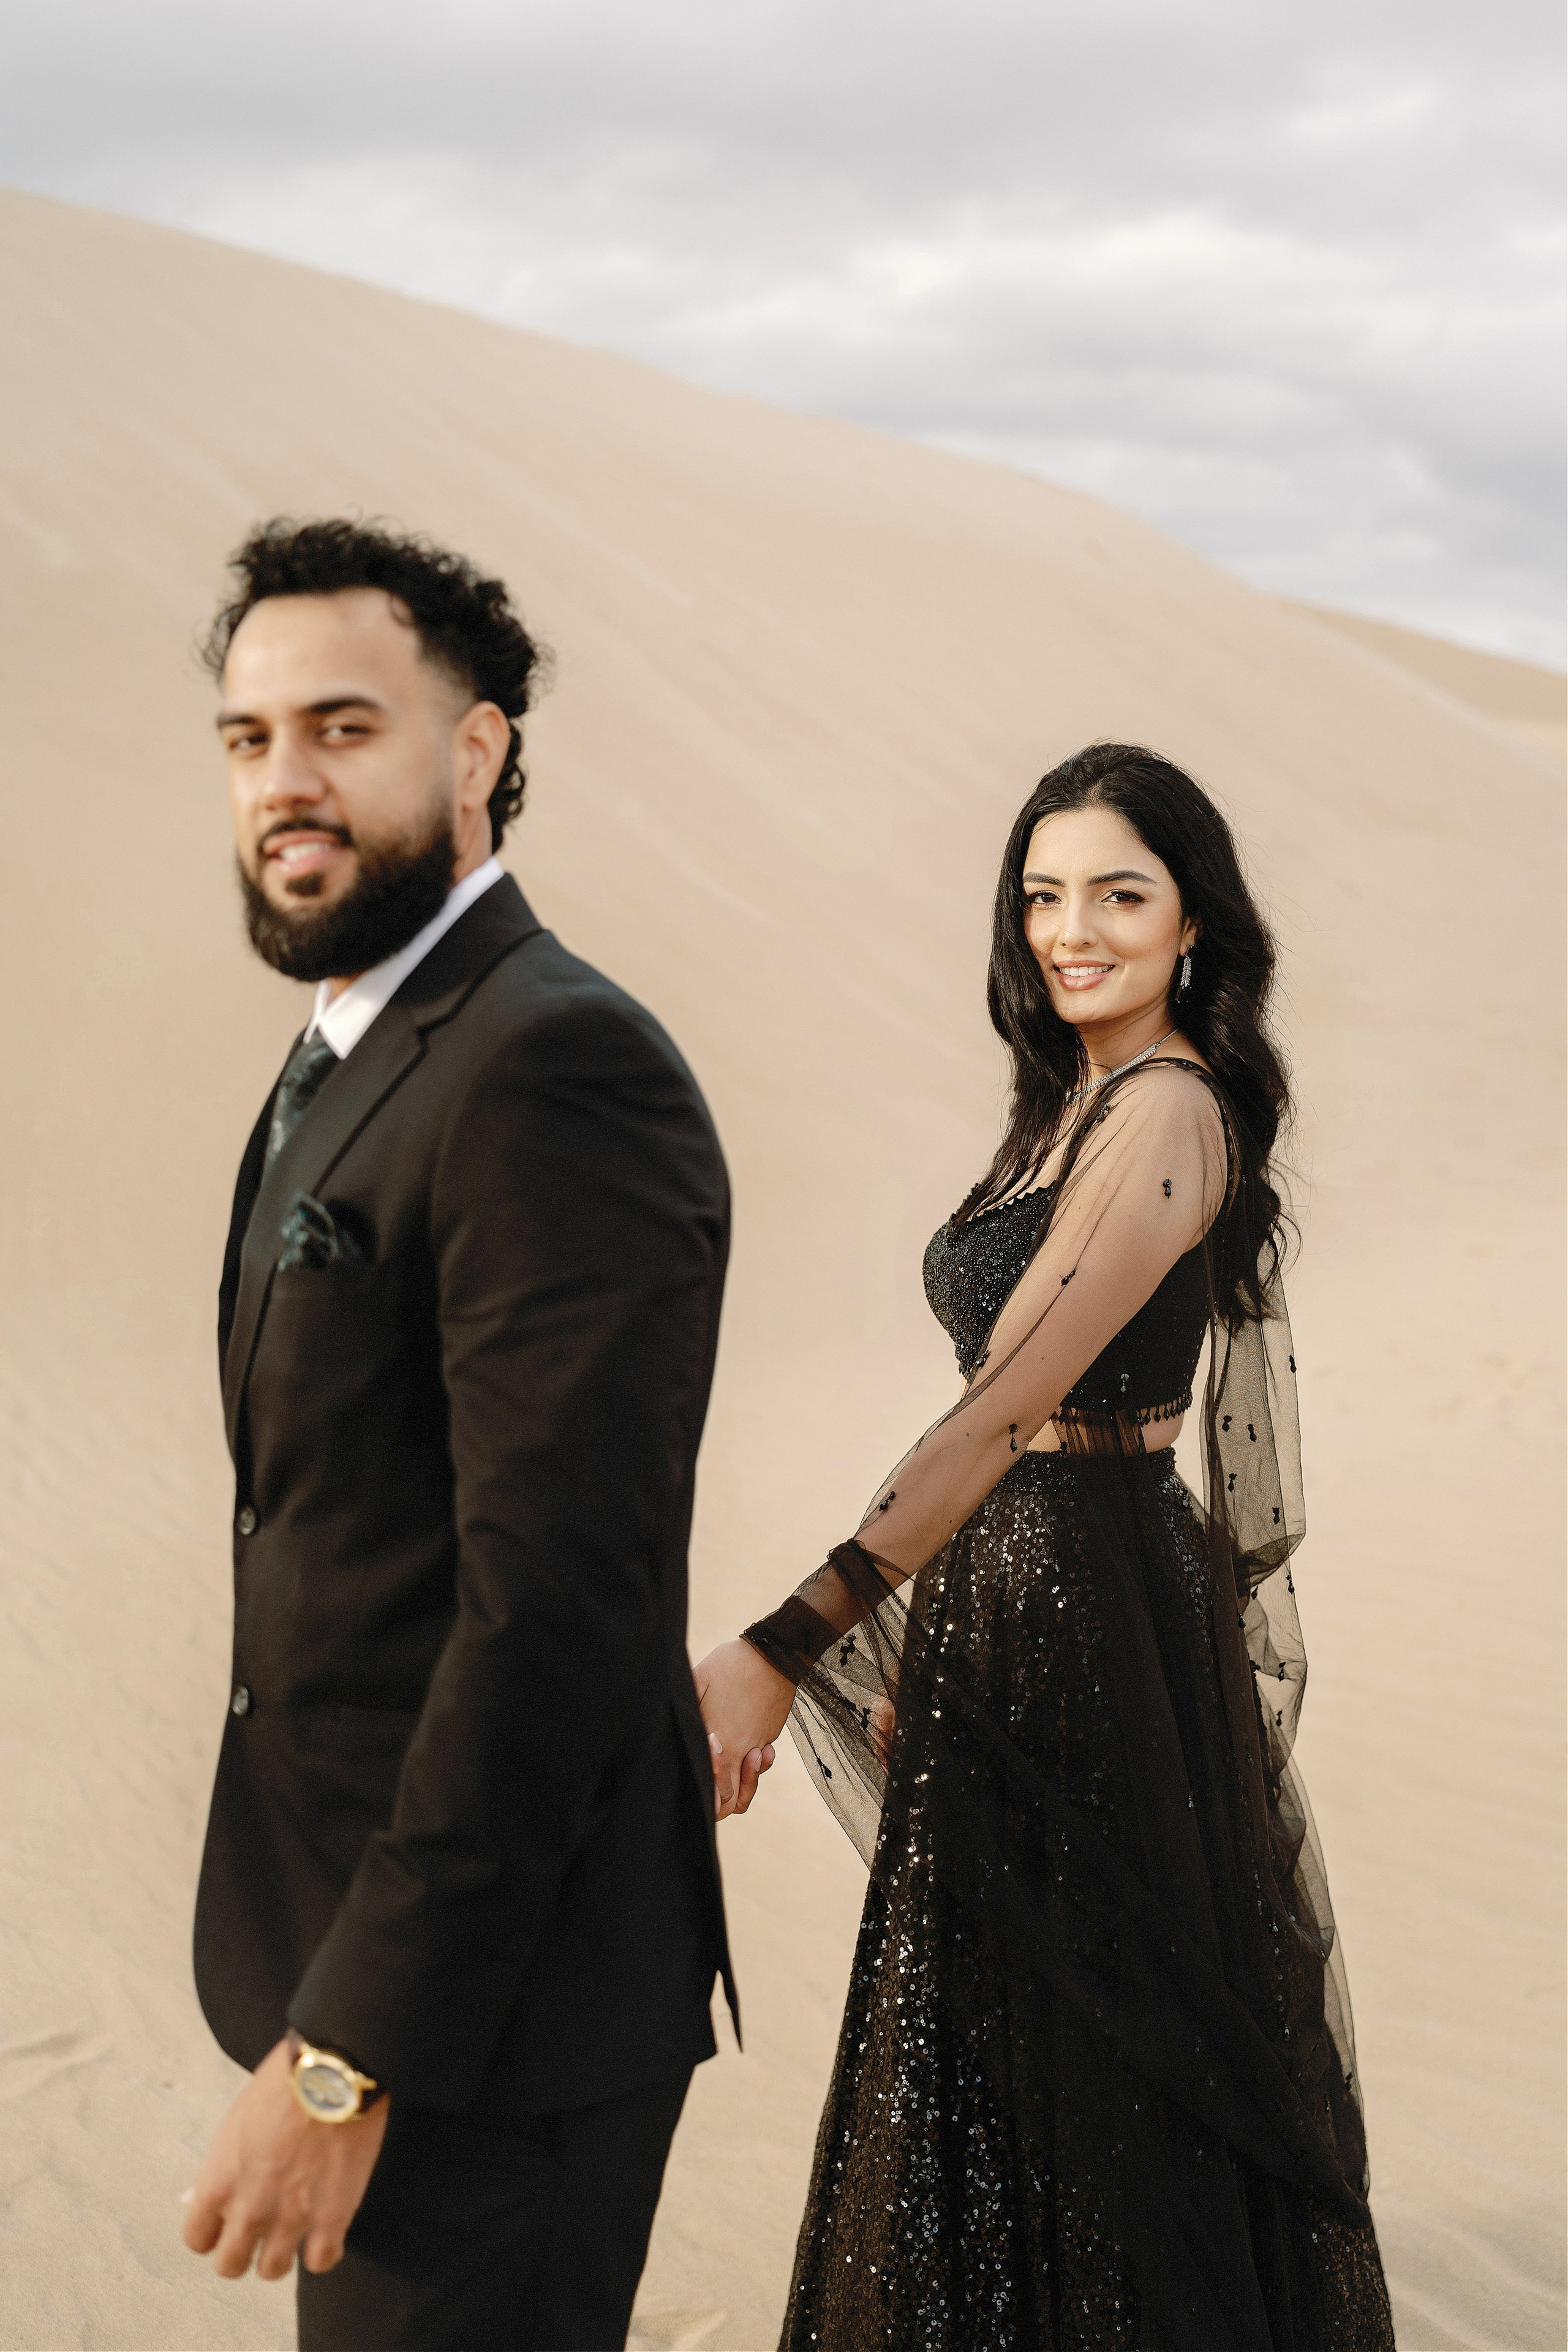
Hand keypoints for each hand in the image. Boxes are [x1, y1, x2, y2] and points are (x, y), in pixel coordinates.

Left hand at [182, 2038, 388, 2281]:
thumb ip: (222, 2167)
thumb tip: (203, 2197)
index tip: (226, 2224)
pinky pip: (320, 2262)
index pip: (197, 2239)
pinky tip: (326, 2233)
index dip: (213, 2233)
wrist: (334, 2070)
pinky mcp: (332, 2219)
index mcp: (217, 2184)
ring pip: (272, 2270)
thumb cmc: (283, 2083)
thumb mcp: (236, 2123)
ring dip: (281, 2254)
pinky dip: (323, 2251)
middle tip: (259, 2232)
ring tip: (294, 2233)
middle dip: (242, 2251)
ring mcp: (290, 2219)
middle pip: (230, 2265)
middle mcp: (248, 2210)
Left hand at [694, 1638, 793, 1819]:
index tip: (698, 1782)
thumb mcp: (698, 1680)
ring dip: (743, 1786)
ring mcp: (756, 1744)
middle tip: (711, 1783)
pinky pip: (761, 1763)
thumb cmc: (731, 1664)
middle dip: (720, 1802)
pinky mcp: (768, 1735)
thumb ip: (686, 1710)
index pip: (712, 1789)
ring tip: (734, 1763)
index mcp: (719, 1741)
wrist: (775, 1654)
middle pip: (731, 1802)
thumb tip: (668, 1726)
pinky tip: (755, 1752)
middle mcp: (739, 1750)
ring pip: (748, 1787)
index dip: (705, 1796)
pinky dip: (757, 1765)